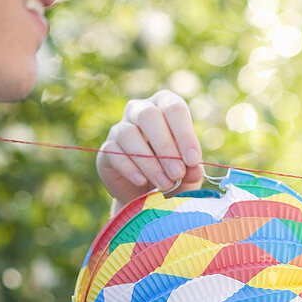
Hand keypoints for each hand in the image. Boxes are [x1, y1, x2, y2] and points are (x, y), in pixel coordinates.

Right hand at [97, 89, 203, 209]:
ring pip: (128, 134)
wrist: (148, 195)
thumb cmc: (173, 174)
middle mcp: (140, 110)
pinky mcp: (107, 149)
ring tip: (164, 183)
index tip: (193, 161)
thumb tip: (194, 170)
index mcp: (165, 105)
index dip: (185, 134)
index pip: (174, 109)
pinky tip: (142, 182)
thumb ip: (192, 169)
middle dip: (165, 146)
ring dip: (149, 161)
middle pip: (149, 115)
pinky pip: (114, 153)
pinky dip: (130, 168)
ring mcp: (120, 128)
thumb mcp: (188, 172)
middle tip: (177, 173)